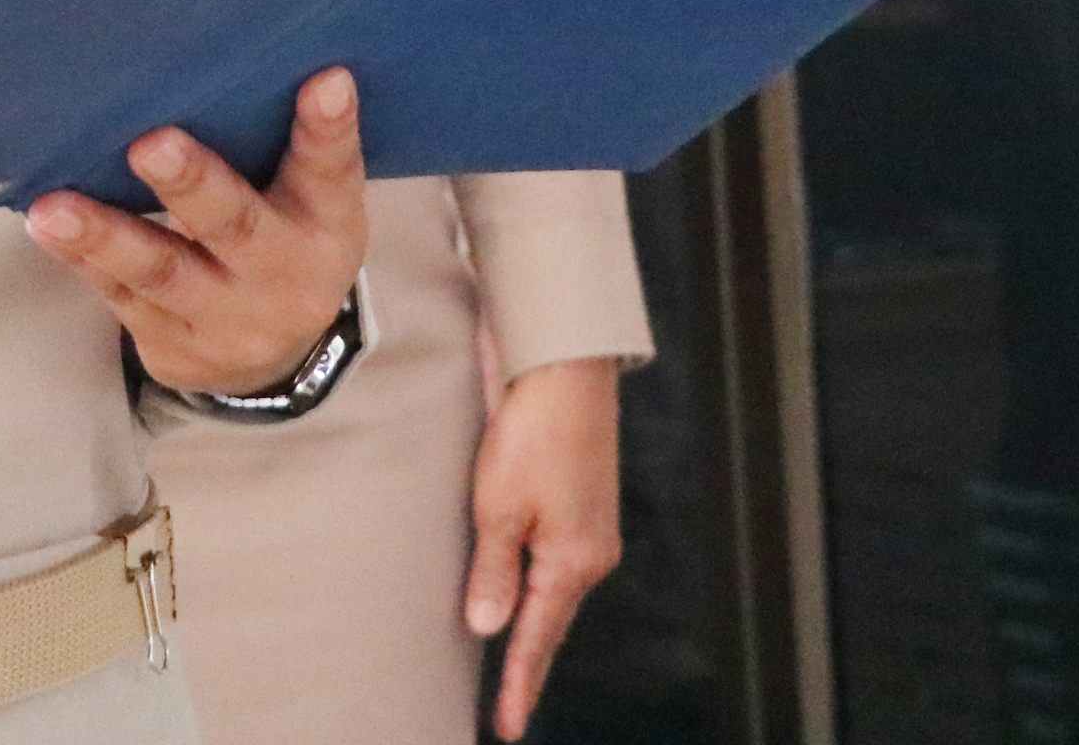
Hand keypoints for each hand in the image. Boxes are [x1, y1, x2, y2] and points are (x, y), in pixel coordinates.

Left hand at [24, 67, 367, 394]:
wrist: (267, 359)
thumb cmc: (278, 239)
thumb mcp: (307, 201)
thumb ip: (287, 143)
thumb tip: (229, 47)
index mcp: (326, 227)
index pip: (332, 173)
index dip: (328, 129)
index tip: (325, 81)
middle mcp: (282, 279)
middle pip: (235, 226)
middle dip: (192, 184)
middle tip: (151, 145)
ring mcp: (225, 318)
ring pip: (162, 272)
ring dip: (104, 236)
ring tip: (52, 209)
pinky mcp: (171, 343)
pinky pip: (120, 296)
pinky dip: (81, 259)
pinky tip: (46, 226)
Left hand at [468, 357, 622, 737]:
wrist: (565, 370)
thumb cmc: (531, 433)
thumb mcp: (498, 505)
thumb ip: (493, 570)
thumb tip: (486, 628)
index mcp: (572, 561)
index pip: (537, 639)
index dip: (519, 684)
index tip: (507, 726)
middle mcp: (592, 553)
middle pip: (551, 620)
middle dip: (529, 664)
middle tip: (507, 710)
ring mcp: (592, 528)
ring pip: (554, 590)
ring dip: (533, 623)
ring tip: (511, 666)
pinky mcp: (583, 504)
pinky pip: (557, 560)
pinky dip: (538, 585)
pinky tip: (524, 594)